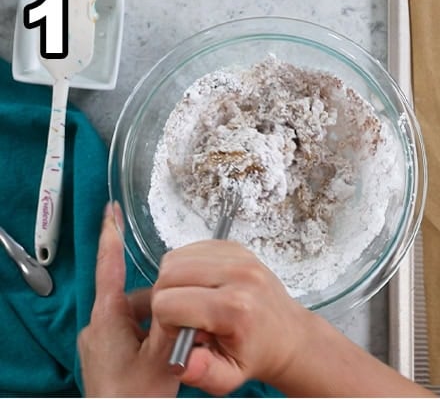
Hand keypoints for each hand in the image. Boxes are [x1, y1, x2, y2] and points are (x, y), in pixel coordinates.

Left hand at [78, 203, 179, 396]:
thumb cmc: (135, 398)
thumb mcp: (165, 357)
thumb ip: (175, 324)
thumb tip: (183, 300)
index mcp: (108, 319)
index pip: (109, 269)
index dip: (111, 238)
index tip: (112, 211)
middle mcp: (101, 328)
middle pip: (138, 298)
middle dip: (165, 304)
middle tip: (187, 325)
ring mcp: (104, 345)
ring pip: (141, 319)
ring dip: (163, 326)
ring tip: (182, 348)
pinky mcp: (110, 359)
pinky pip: (136, 336)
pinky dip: (156, 340)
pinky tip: (172, 357)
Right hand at [151, 239, 316, 394]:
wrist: (288, 336)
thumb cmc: (258, 354)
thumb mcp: (229, 377)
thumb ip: (203, 374)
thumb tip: (182, 364)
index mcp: (235, 308)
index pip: (168, 303)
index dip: (167, 322)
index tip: (183, 332)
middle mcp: (240, 276)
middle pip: (168, 275)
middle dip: (166, 298)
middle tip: (184, 316)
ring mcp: (240, 258)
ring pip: (176, 259)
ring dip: (174, 281)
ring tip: (193, 302)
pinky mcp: (237, 248)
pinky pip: (192, 249)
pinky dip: (187, 267)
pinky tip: (202, 287)